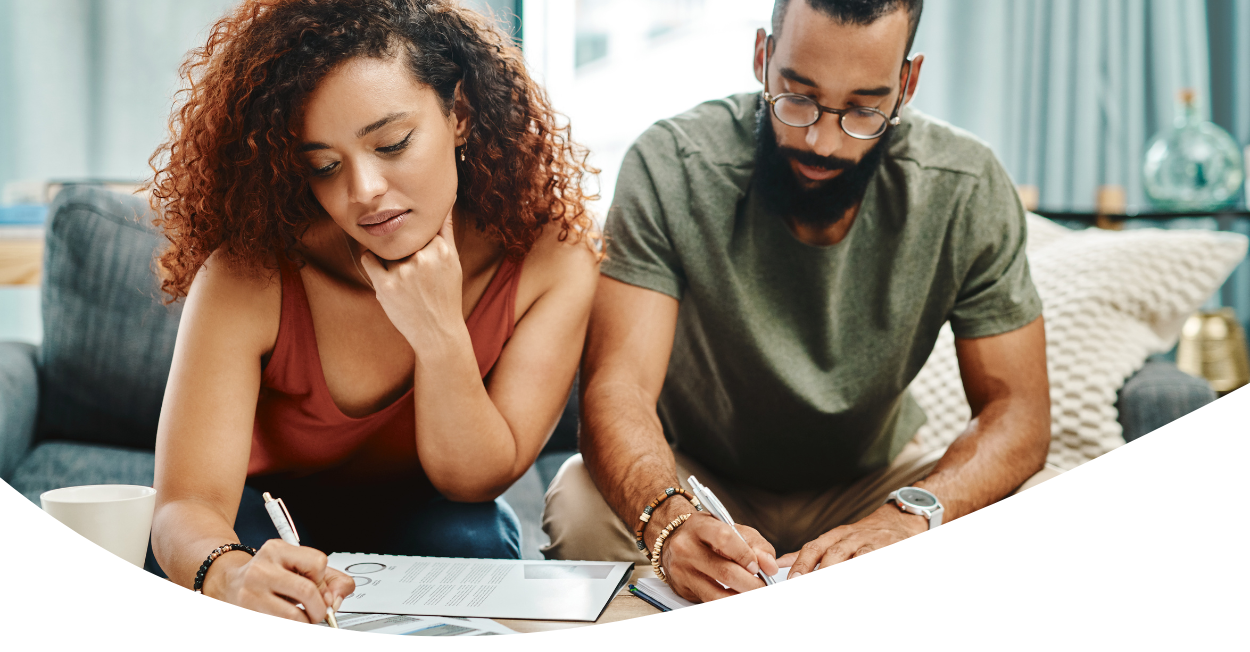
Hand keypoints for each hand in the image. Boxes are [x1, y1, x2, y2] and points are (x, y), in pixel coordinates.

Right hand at [204, 540, 354, 623]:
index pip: (318, 563)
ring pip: (294, 617)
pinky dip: (290, 627)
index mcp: (277, 550)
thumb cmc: (268, 574)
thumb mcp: (297, 565)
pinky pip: (280, 626)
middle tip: (318, 612)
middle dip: (320, 608)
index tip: (317, 587)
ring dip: (305, 621)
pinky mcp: (246, 613)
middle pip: (308, 591)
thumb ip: (329, 578)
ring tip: (300, 617)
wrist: (227, 583)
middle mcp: (262, 568)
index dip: (322, 580)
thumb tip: (337, 598)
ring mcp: (251, 592)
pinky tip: (283, 618)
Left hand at [359, 209, 463, 346]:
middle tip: (407, 263)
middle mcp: (423, 258)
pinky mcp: (386, 286)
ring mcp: (404, 272)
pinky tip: (383, 273)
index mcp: (440, 249)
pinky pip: (368, 260)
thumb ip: (446, 229)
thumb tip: (447, 198)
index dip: (412, 232)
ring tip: (400, 274)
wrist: (438, 332)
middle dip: (399, 244)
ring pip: (384, 246)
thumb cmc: (446, 295)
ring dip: (386, 254)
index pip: (417, 225)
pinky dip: (372, 262)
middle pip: (400, 236)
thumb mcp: (453, 260)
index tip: (412, 240)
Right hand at [657, 512, 778, 602]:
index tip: (759, 567)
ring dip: (741, 598)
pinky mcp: (682, 589)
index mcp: (699, 527)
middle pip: (724, 572)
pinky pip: (710, 602)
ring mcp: (681, 571)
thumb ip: (754, 544)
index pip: (725, 539)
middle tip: (763, 586)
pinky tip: (737, 597)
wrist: (672, 539)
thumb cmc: (706, 533)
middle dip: (751, 584)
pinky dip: (728, 603)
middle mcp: (686, 548)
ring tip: (753, 594)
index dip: (746, 555)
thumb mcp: (730, 528)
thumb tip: (770, 566)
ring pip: (716, 595)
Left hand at [776, 504, 927, 578]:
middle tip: (808, 589)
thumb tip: (781, 562)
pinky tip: (859, 585)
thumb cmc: (862, 536)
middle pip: (832, 555)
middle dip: (819, 573)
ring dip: (842, 575)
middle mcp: (851, 538)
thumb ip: (811, 553)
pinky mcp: (888, 550)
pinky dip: (867, 573)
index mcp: (835, 536)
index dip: (802, 564)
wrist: (899, 521)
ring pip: (855, 560)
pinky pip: (875, 562)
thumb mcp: (835, 539)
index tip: (792, 580)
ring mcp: (871, 544)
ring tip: (830, 590)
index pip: (814, 548)